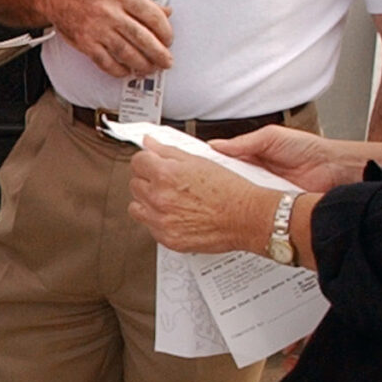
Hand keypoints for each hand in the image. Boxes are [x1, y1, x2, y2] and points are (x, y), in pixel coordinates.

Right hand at [38, 0, 172, 79]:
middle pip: (142, 37)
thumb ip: (143, 1)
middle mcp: (110, 13)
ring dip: (142, 64)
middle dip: (158, 53)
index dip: (165, 31)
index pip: (152, 15)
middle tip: (167, 61)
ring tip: (150, 69)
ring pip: (126, 52)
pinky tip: (127, 71)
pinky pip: (106, 62)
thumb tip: (166, 12)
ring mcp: (97, 29)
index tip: (169, 39)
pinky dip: (119, 70)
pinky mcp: (86, 43)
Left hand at [128, 141, 273, 254]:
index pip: (137, 162)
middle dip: (148, 180)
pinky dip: (158, 220)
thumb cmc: (230, 190)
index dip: (147, 161)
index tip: (153, 163)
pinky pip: (149, 227)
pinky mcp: (167, 239)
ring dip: (147, 201)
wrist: (247, 217)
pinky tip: (174, 214)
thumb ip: (168, 151)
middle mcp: (160, 198)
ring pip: (136, 207)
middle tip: (166, 181)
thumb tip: (149, 142)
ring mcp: (162, 220)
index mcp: (166, 174)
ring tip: (167, 199)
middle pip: (135, 184)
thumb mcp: (199, 161)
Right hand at [206, 125, 373, 193]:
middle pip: (226, 179)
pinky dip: (245, 209)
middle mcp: (254, 173)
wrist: (333, 170)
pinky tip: (234, 209)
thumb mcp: (271, 137)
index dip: (208, 162)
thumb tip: (218, 144)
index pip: (223, 159)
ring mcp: (261, 190)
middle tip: (196, 185)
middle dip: (213, 183)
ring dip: (228, 196)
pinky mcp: (270, 204)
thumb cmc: (308, 149)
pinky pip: (253, 207)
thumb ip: (244, 142)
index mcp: (252, 154)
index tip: (191, 165)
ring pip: (237, 194)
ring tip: (210, 198)